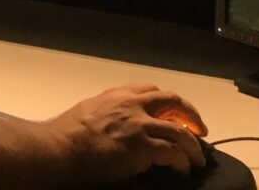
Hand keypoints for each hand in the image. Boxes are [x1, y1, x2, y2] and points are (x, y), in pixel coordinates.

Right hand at [49, 82, 207, 183]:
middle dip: (190, 114)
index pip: (150, 90)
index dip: (167, 102)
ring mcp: (140, 124)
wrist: (60, 150)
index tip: (174, 112)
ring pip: (179, 130)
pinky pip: (173, 152)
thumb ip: (110, 114)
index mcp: (118, 95)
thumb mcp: (90, 112)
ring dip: (192, 145)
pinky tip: (182, 168)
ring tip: (196, 158)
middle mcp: (132, 104)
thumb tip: (121, 128)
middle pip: (172, 101)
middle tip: (199, 129)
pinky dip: (182, 160)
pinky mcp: (143, 146)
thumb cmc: (66, 136)